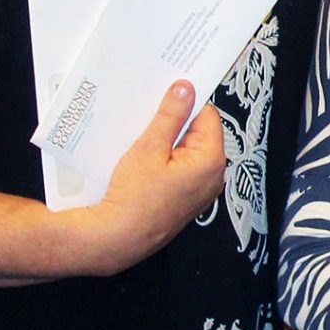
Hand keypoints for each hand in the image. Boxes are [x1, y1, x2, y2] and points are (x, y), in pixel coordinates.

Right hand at [76, 83, 225, 274]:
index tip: (169, 95)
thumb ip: (170, 116)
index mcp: (211, 161)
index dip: (187, 104)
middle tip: (150, 119)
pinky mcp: (185, 198)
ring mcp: (199, 190)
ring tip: (144, 143)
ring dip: (167, 143)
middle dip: (175, 124)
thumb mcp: (150, 148)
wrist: (118, 238)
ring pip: (186, 151)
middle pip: (198, 134)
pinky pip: (179, 169)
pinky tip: (144, 161)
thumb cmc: (134, 202)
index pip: (207, 116)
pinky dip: (164, 161)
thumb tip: (185, 91)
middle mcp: (212, 177)